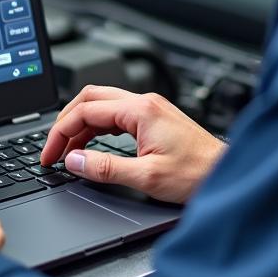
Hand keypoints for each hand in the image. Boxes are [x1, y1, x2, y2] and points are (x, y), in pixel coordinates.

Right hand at [40, 86, 225, 203]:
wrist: (228, 174)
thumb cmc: (198, 174)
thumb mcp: (146, 177)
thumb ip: (105, 168)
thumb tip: (74, 162)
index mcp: (140, 110)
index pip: (85, 111)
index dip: (60, 133)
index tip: (49, 155)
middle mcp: (144, 103)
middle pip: (90, 99)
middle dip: (65, 122)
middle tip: (53, 148)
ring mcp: (150, 109)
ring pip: (102, 105)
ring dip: (80, 125)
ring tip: (68, 151)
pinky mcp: (154, 119)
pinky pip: (115, 115)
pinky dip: (96, 128)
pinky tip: (90, 146)